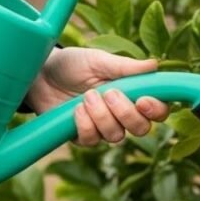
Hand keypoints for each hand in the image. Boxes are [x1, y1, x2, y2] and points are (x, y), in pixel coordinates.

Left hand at [27, 48, 169, 145]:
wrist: (41, 74)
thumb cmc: (73, 64)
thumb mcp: (98, 60)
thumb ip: (125, 66)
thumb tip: (154, 65)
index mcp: (133, 93)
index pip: (158, 110)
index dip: (157, 110)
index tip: (143, 100)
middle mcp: (122, 114)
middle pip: (141, 129)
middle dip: (126, 113)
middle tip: (110, 93)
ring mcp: (103, 127)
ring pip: (116, 136)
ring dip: (101, 116)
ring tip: (86, 96)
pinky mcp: (83, 136)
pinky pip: (92, 140)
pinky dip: (85, 124)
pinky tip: (75, 109)